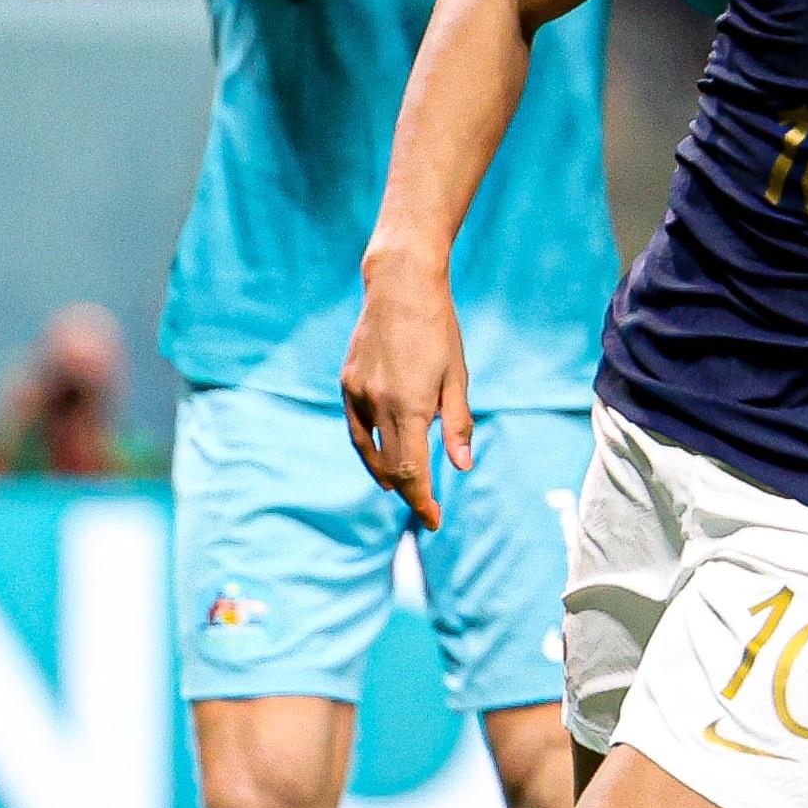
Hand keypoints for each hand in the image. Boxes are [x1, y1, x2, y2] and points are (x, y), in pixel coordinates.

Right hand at [340, 255, 474, 528]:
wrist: (400, 286)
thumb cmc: (438, 329)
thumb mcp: (457, 377)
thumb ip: (457, 425)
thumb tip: (460, 467)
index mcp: (410, 406)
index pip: (411, 471)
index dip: (422, 501)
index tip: (434, 520)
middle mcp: (378, 404)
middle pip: (389, 467)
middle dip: (409, 492)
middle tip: (427, 506)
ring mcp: (357, 393)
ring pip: (368, 450)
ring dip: (386, 473)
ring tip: (402, 487)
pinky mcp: (347, 382)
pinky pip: (356, 427)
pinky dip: (369, 447)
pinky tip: (380, 454)